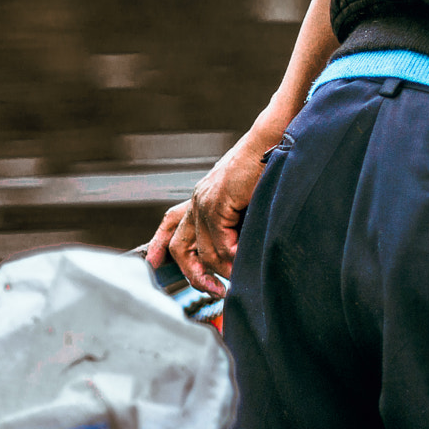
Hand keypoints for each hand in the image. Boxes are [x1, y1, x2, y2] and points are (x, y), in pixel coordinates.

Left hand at [145, 124, 279, 294]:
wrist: (274, 138)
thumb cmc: (268, 161)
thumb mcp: (247, 193)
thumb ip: (238, 216)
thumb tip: (241, 245)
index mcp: (203, 196)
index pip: (170, 222)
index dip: (159, 245)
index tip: (154, 264)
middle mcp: (198, 199)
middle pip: (180, 247)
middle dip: (192, 274)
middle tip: (212, 291)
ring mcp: (205, 202)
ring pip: (205, 251)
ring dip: (222, 271)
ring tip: (237, 280)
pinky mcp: (218, 203)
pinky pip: (221, 243)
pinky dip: (233, 257)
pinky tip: (244, 261)